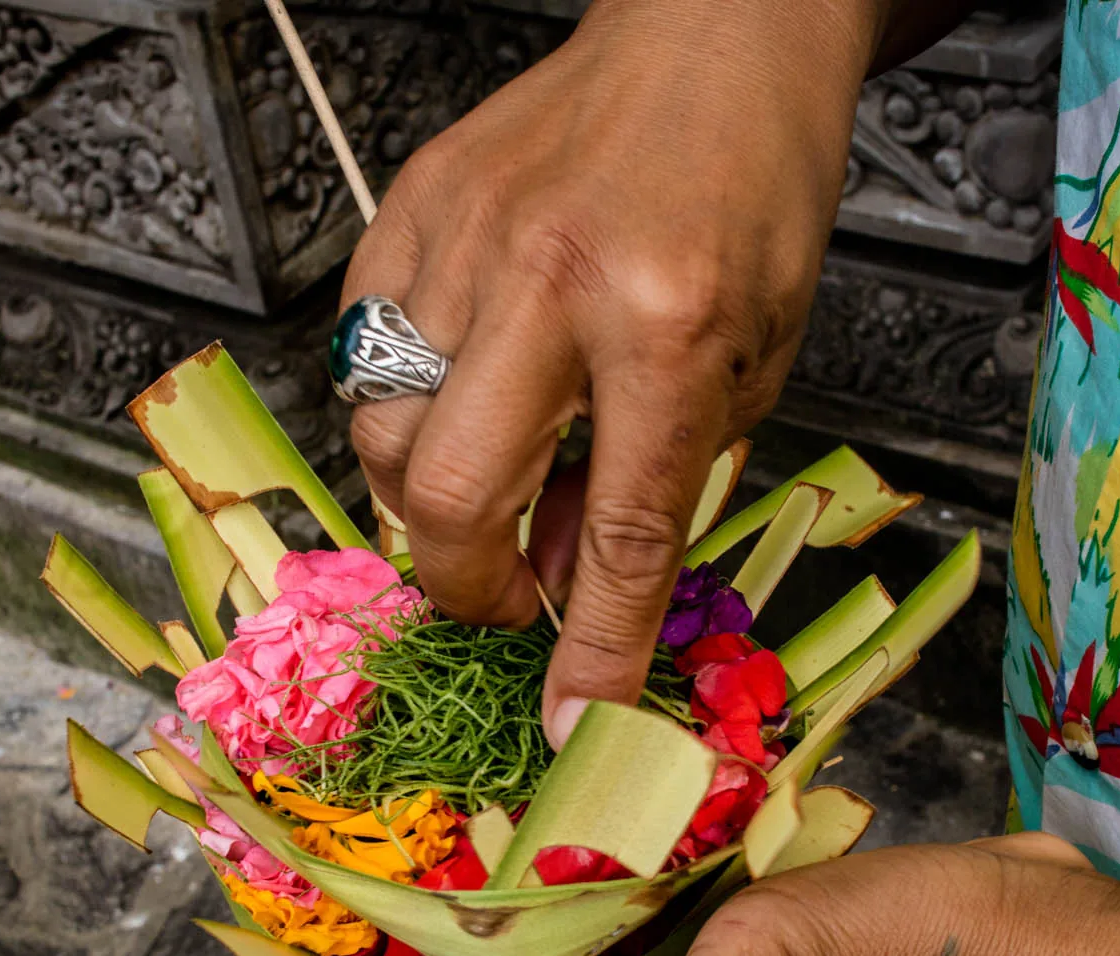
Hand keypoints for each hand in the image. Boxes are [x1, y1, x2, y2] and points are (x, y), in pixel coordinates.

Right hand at [341, 0, 887, 743]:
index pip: (617, 533)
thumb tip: (563, 586)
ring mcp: (466, 235)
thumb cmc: (754, 188)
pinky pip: (362, 349)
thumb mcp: (757, 356)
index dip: (591, 649)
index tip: (573, 722)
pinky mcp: (413, 204)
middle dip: (468, 585)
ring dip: (429, 499)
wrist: (716, 32)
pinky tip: (456, 396)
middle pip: (451, 492)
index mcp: (666, 321)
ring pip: (385, 429)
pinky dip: (399, 405)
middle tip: (505, 597)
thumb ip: (660, 478)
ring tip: (490, 487)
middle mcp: (552, 278)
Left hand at [432, 832, 1113, 955]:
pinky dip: (630, 835)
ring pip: (598, 922)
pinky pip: (664, 877)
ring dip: (553, 862)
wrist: (1048, 935)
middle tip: (426, 803)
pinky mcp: (753, 911)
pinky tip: (605, 771)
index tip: (377, 904)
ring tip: (490, 772)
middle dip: (481, 912)